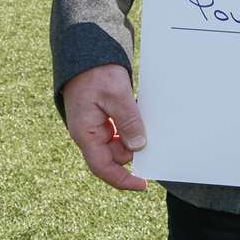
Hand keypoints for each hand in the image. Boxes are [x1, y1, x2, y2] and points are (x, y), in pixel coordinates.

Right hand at [61, 64, 147, 191]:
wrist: (87, 55)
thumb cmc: (97, 73)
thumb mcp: (116, 96)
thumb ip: (128, 121)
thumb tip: (138, 147)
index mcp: (85, 133)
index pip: (102, 167)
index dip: (122, 180)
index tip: (142, 185)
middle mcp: (89, 134)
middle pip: (113, 156)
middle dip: (133, 151)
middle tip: (153, 140)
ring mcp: (95, 127)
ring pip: (118, 143)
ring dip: (133, 138)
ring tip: (147, 122)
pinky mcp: (102, 118)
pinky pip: (119, 131)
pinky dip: (131, 128)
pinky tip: (141, 116)